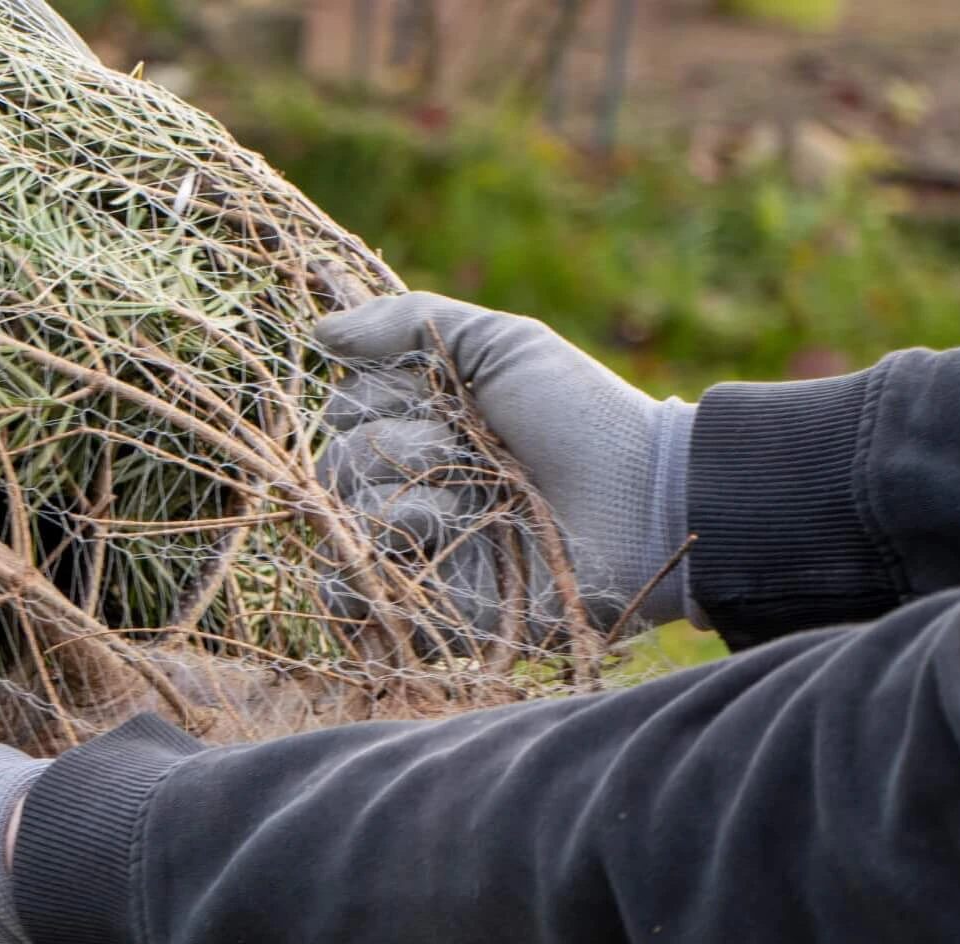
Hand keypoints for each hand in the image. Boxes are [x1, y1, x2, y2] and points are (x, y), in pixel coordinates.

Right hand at [312, 292, 695, 635]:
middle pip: (336, 462)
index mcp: (420, 422)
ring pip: (346, 519)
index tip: (445, 395)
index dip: (382, 396)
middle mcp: (407, 481)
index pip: (343, 405)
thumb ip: (411, 323)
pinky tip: (426, 550)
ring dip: (411, 504)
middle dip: (404, 449)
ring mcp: (412, 544)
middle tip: (472, 453)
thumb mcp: (505, 345)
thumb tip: (315, 331)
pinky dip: (371, 573)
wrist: (644, 506)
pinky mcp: (421, 603)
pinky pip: (346, 593)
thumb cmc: (583, 420)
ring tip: (479, 509)